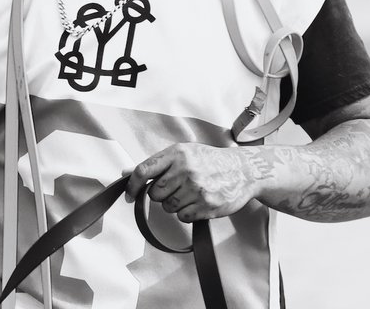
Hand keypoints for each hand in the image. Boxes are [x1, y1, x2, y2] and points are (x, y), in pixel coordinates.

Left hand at [127, 143, 259, 221]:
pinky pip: (183, 217)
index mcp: (176, 153)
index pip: (143, 170)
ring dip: (174, 204)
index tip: (128, 196)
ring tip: (188, 194)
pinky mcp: (207, 205)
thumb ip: (156, 163)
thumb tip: (127, 173)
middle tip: (174, 188)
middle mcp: (185, 170)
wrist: (242, 170)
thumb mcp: (182, 153)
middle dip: (160, 194)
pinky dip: (186, 213)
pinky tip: (196, 203)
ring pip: (168, 207)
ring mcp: (197, 189)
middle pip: (155, 193)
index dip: (131, 185)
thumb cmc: (209, 161)